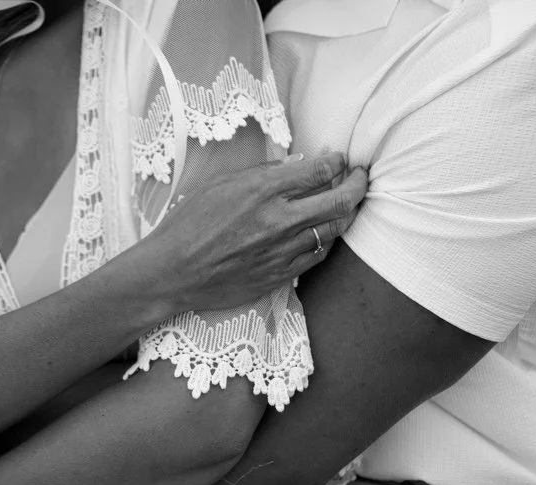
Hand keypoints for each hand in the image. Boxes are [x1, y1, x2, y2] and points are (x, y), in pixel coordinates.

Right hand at [137, 153, 367, 312]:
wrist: (174, 272)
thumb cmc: (190, 224)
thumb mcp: (221, 184)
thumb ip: (262, 174)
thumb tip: (297, 166)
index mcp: (261, 191)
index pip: (319, 171)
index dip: (338, 162)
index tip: (341, 159)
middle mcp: (277, 220)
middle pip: (339, 201)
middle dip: (358, 185)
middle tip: (362, 177)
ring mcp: (282, 251)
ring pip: (334, 230)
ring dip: (347, 213)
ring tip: (349, 203)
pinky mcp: (281, 275)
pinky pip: (318, 255)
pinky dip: (327, 239)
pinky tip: (325, 230)